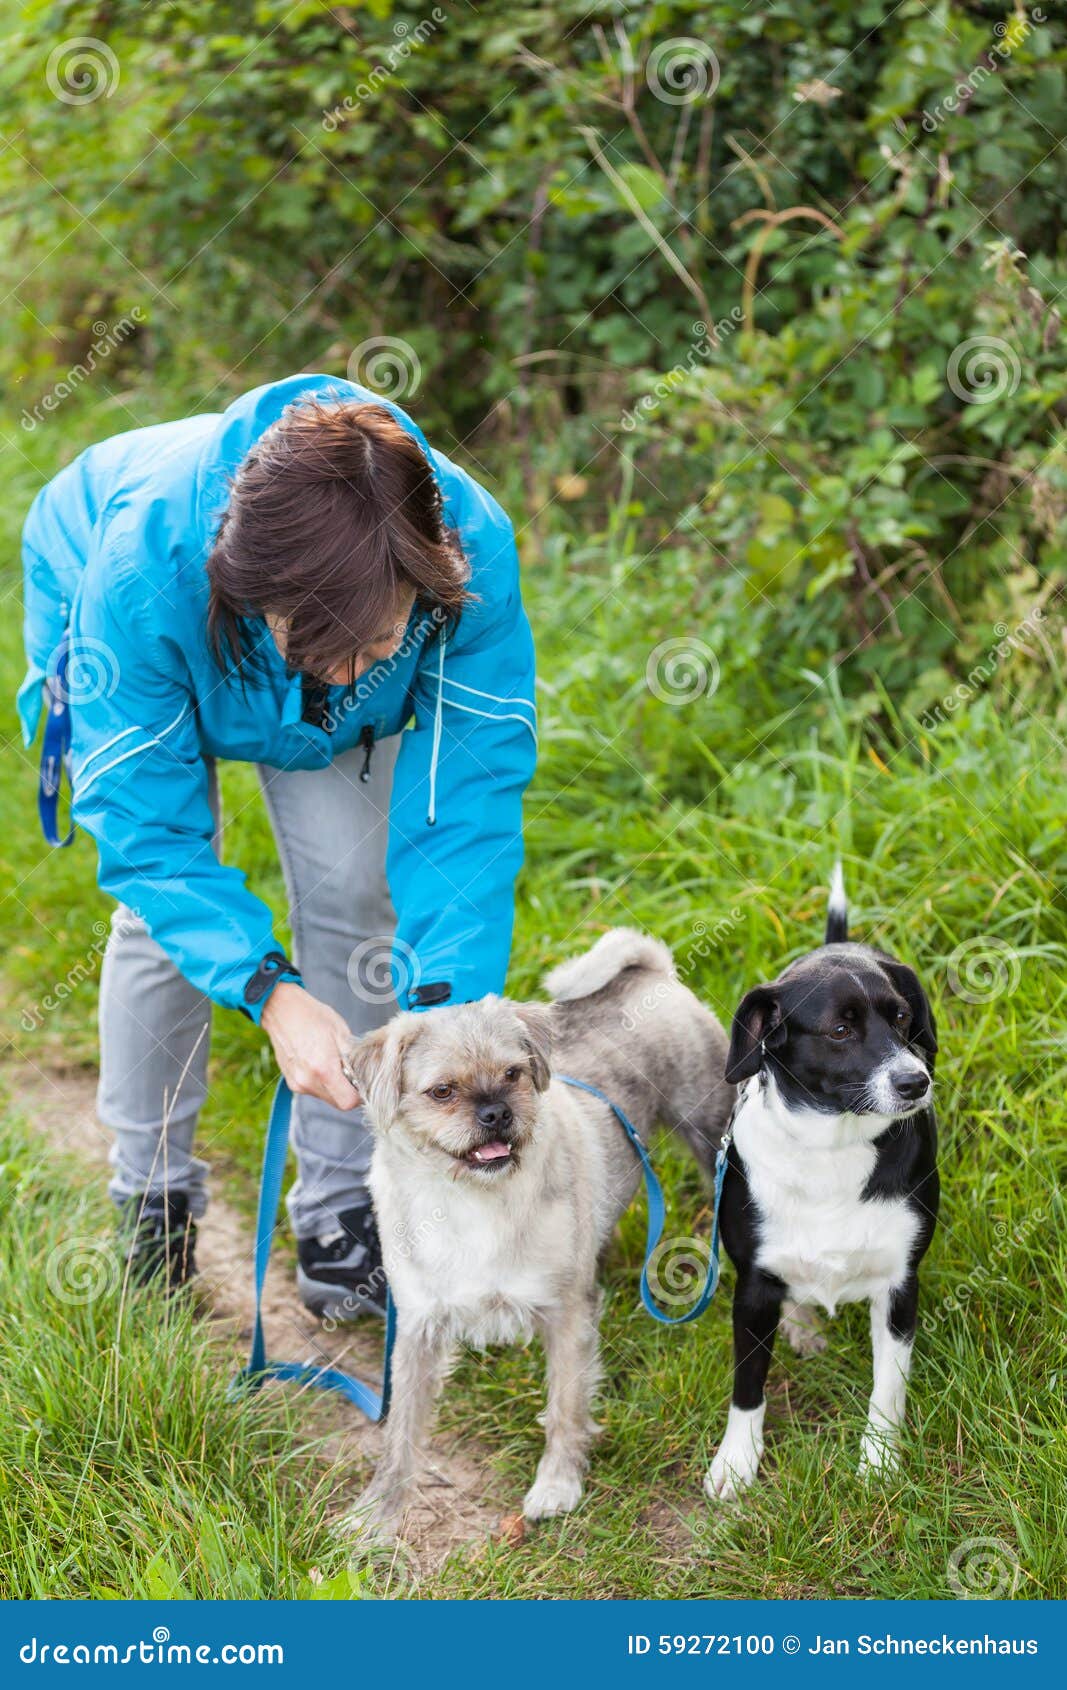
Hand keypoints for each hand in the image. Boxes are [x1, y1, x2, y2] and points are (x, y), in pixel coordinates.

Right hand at [261, 981, 362, 1109]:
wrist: (282, 1010)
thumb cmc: (312, 1016)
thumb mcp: (342, 1032)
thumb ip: (354, 1058)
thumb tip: (366, 1074)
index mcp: (323, 1069)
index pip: (348, 1102)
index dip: (359, 1095)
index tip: (361, 1082)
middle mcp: (308, 1081)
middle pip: (337, 1102)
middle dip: (347, 1091)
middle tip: (350, 1071)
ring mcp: (297, 1083)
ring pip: (326, 1098)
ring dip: (334, 1087)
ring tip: (333, 1063)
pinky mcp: (291, 1082)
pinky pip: (314, 1090)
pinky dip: (321, 1083)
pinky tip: (320, 1063)